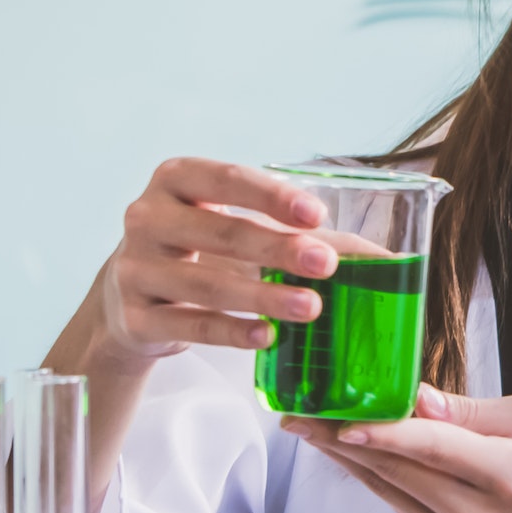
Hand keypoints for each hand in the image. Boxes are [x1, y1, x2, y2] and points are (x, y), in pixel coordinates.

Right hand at [99, 157, 339, 360]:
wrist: (128, 295)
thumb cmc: (198, 246)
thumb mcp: (231, 220)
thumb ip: (298, 231)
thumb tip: (383, 259)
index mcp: (174, 179)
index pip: (226, 178)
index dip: (272, 196)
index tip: (318, 214)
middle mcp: (146, 217)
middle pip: (221, 232)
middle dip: (277, 247)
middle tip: (325, 264)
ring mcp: (134, 269)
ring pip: (207, 283)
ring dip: (263, 295)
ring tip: (310, 307)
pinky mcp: (135, 317)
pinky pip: (191, 324)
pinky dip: (232, 330)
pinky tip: (268, 334)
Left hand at [283, 384, 511, 512]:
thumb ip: (478, 412)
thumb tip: (424, 398)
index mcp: (506, 478)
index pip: (430, 448)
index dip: (379, 430)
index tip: (336, 416)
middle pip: (394, 471)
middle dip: (339, 439)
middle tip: (298, 411)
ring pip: (389, 492)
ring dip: (346, 460)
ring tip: (308, 428)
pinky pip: (401, 508)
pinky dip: (373, 479)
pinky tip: (350, 455)